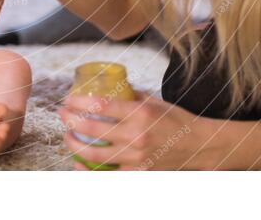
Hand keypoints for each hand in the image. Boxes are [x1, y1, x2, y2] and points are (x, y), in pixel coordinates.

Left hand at [58, 91, 214, 169]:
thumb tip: (108, 85)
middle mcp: (136, 135)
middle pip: (92, 129)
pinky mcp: (138, 173)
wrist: (198, 145)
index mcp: (140, 113)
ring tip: (67, 136)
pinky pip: (108, 175)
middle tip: (62, 114)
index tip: (68, 99)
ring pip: (95, 155)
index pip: (101, 106)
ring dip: (75, 145)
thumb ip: (130, 95)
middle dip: (71, 121)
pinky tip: (78, 163)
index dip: (79, 102)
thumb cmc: (175, 119)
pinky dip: (89, 171)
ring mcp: (137, 157)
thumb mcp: (153, 101)